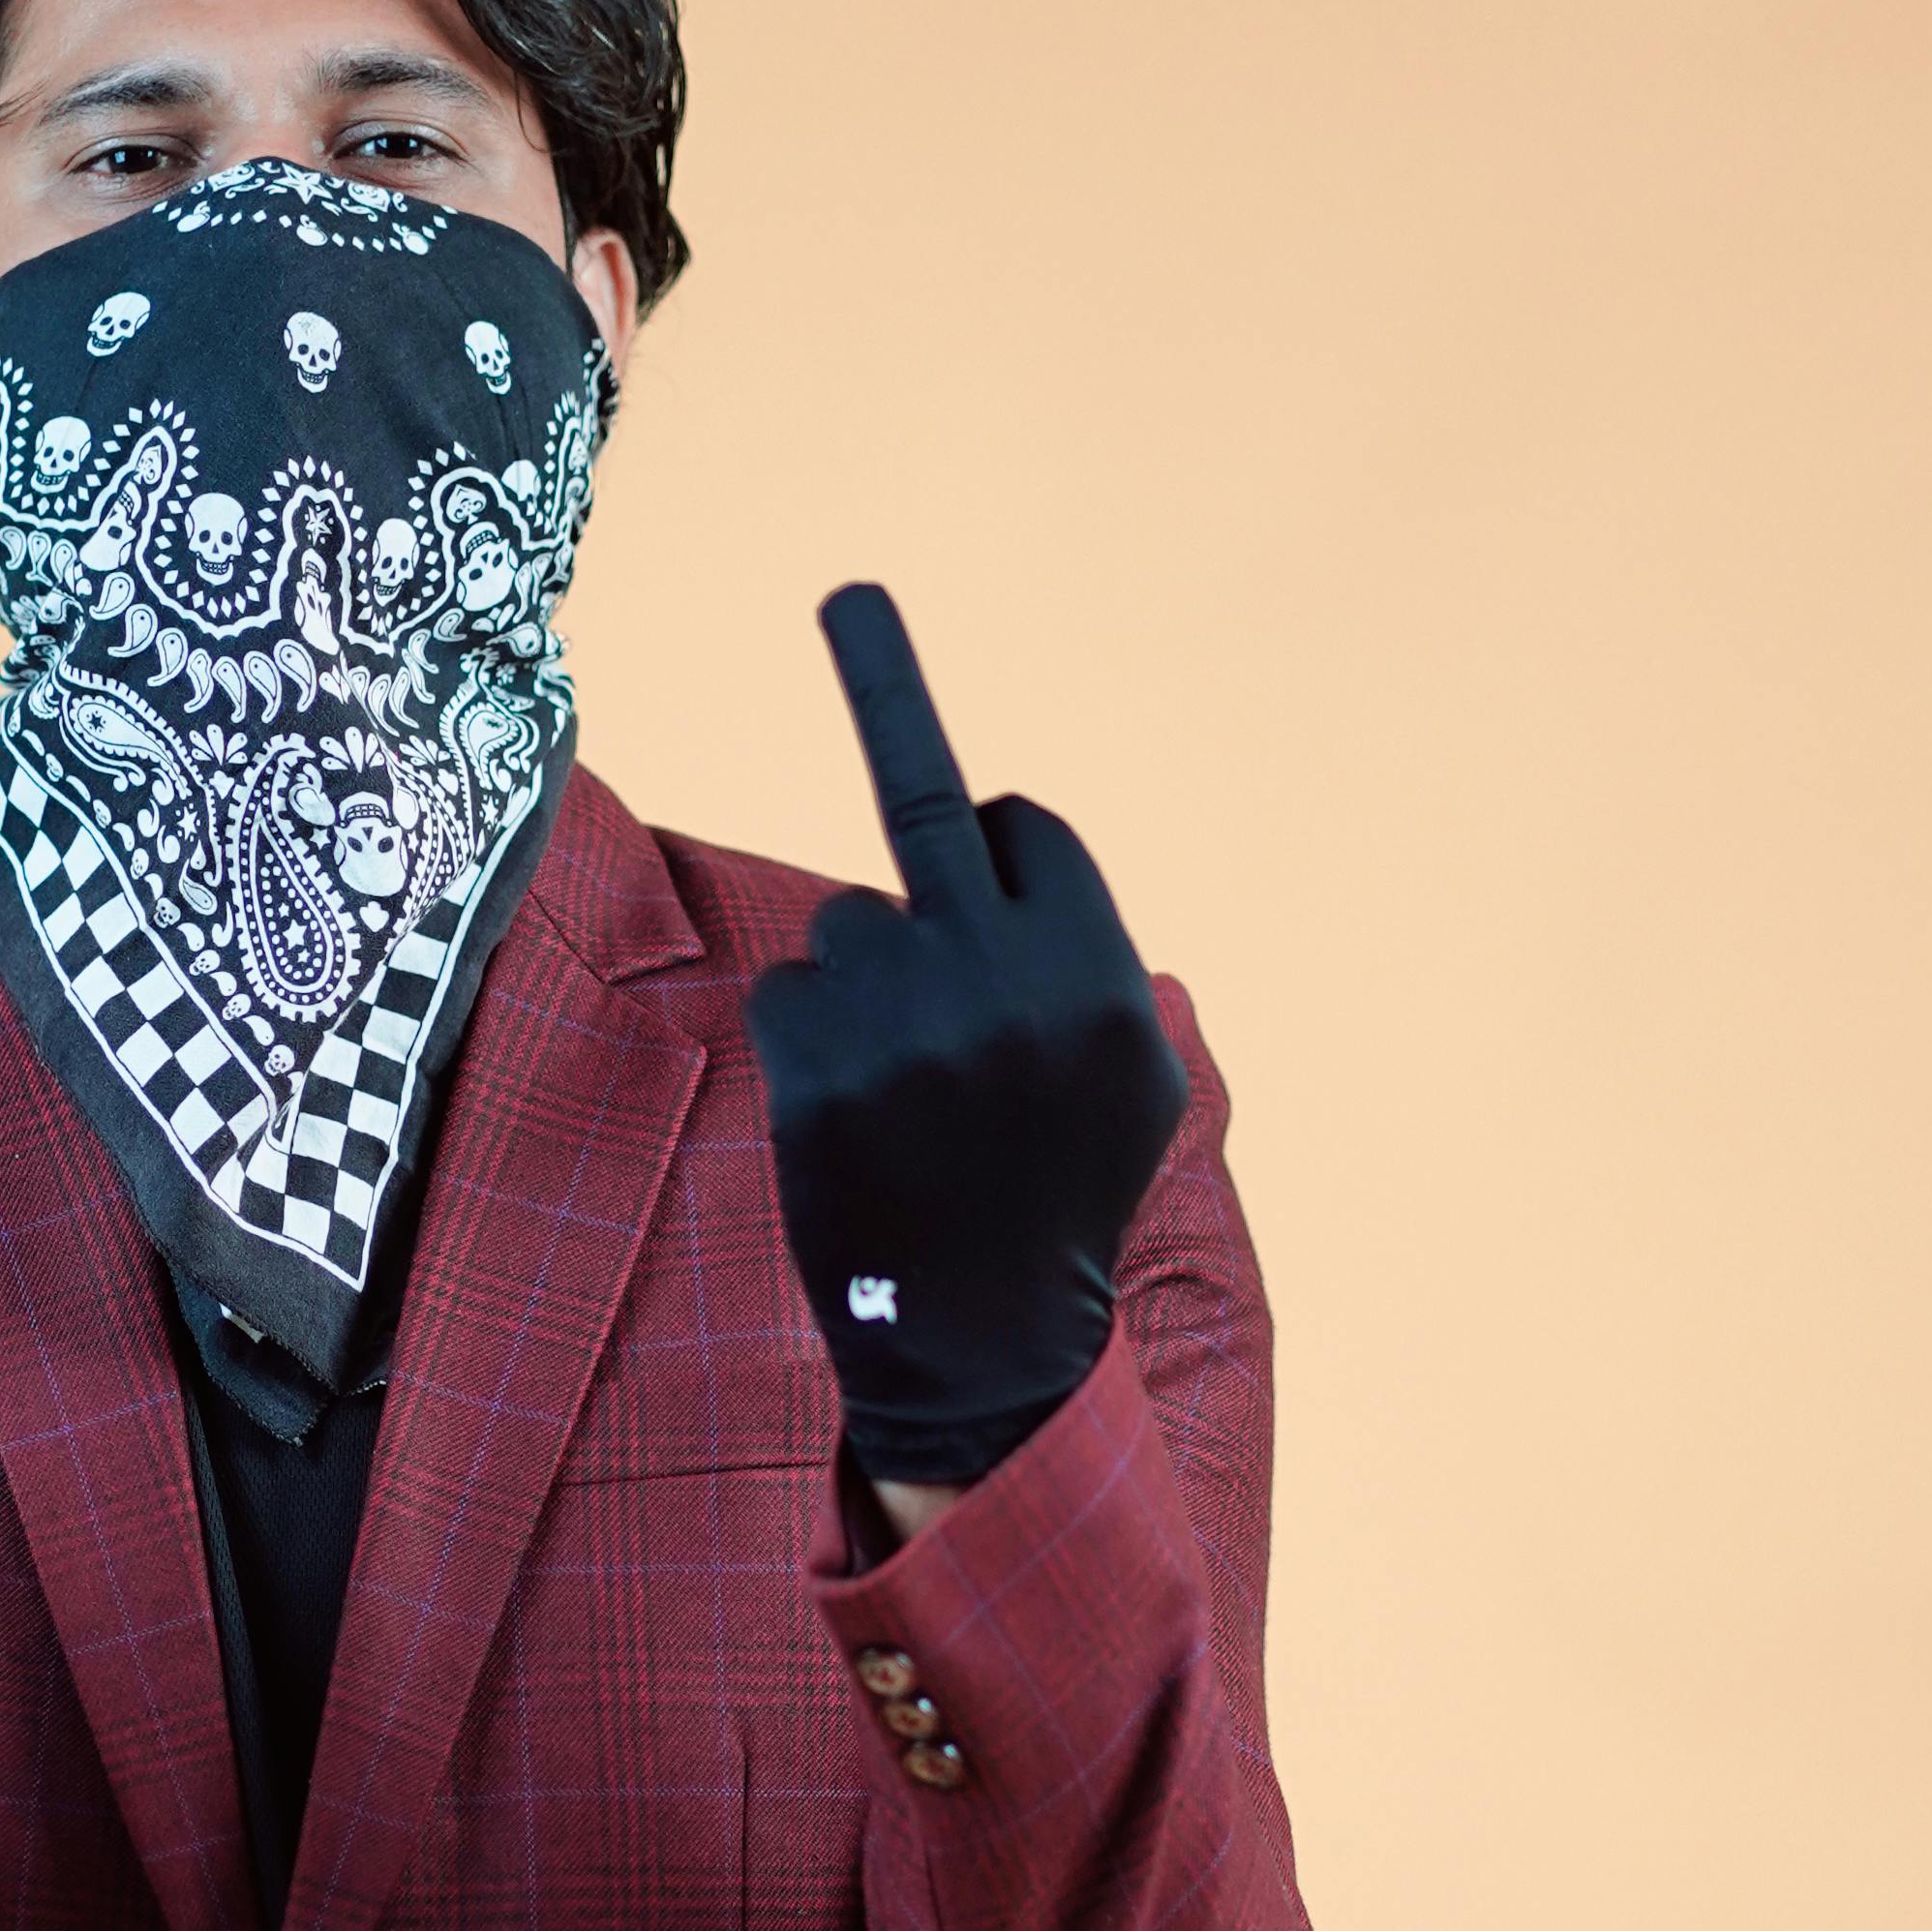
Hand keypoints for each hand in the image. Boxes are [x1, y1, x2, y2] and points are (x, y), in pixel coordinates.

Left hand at [742, 583, 1188, 1488]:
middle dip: (887, 682)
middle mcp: (1002, 975)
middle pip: (928, 811)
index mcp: (1095, 968)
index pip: (1021, 828)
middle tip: (852, 593)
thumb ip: (1104, 967)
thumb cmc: (1059, 1202)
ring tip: (903, 1097)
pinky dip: (810, 1041)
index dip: (1001, 863)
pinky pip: (793, 990)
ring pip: (851, 924)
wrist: (981, 1337)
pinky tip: (849, 1119)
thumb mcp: (1138, 1086)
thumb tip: (1036, 873)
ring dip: (867, 987)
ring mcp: (903, 1014)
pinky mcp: (815, 1059)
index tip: (978, 841)